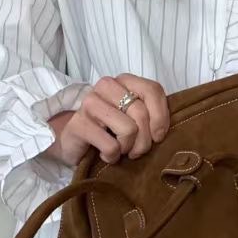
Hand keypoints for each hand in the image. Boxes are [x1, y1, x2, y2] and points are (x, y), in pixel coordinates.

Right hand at [48, 74, 170, 166]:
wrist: (74, 142)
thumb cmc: (109, 130)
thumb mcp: (133, 118)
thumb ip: (150, 114)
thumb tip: (163, 130)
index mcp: (123, 81)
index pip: (152, 90)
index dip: (161, 116)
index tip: (158, 136)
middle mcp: (106, 86)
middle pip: (141, 113)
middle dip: (144, 140)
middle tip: (137, 151)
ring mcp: (90, 103)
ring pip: (128, 129)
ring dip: (128, 148)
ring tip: (120, 150)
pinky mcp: (79, 124)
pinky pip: (111, 146)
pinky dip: (112, 157)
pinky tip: (105, 155)